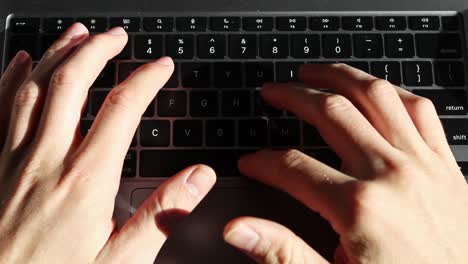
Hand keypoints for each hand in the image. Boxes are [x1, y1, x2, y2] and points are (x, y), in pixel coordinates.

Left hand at [0, 23, 215, 262]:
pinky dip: (11, 78)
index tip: (162, 67)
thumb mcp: (122, 261)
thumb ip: (162, 214)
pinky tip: (21, 61)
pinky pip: (0, 108)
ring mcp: (14, 159)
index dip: (145, 80)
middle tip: (117, 36)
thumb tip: (199, 177)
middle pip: (72, 83)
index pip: (121, 110)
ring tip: (78, 33)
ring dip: (57, 53)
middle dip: (97, 51)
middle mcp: (47, 160)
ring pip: (34, 87)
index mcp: (85, 180)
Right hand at [224, 64, 467, 262]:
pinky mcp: (445, 165)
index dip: (263, 162)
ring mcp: (422, 164)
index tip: (251, 162)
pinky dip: (392, 92)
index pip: (293, 167)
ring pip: (375, 96)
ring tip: (315, 73)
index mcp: (358, 208)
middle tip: (273, 91)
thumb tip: (239, 231)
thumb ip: (282, 252)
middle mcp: (391, 174)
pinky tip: (374, 90)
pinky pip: (420, 109)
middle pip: (331, 113)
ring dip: (339, 77)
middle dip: (293, 97)